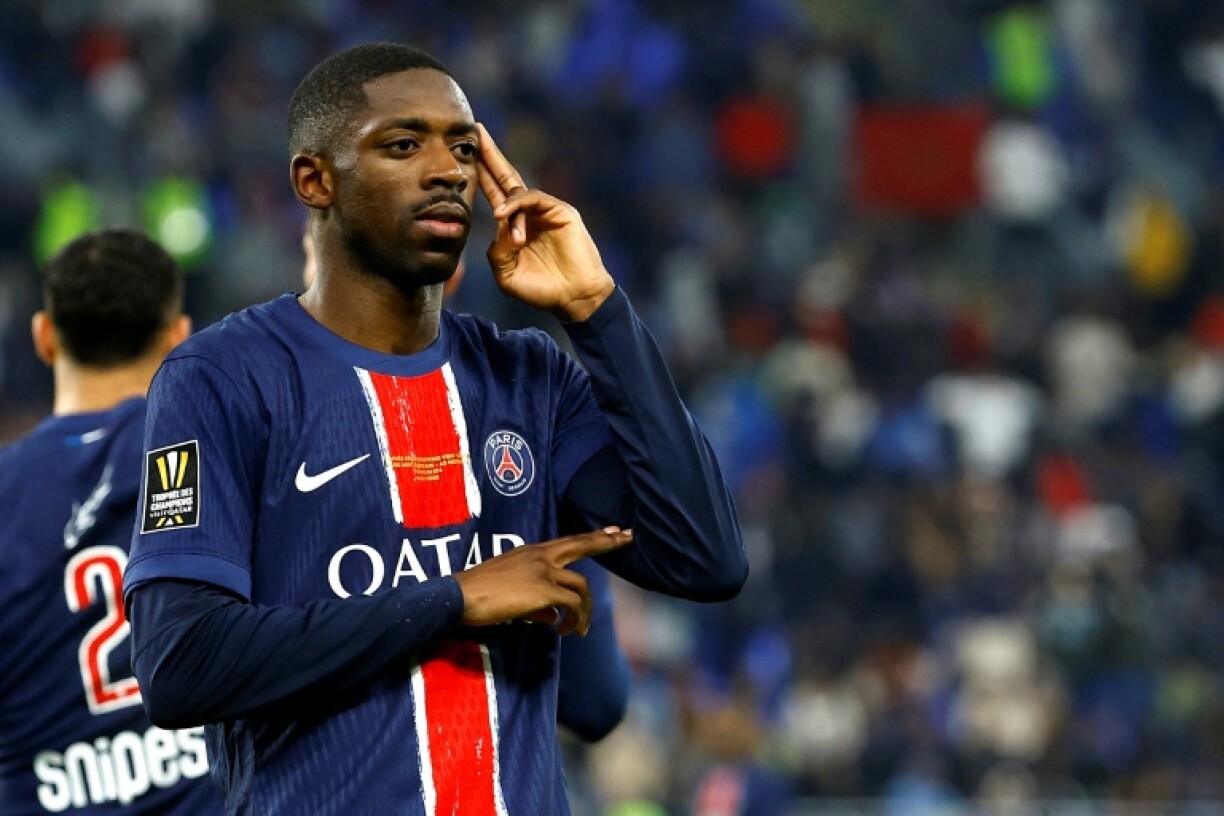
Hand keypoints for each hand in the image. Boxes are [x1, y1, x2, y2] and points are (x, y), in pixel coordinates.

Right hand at [452, 527, 632, 635]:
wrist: (460, 596)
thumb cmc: (478, 595)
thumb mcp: (510, 594)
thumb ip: (536, 605)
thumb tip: (553, 619)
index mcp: (532, 552)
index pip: (568, 541)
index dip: (592, 536)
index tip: (612, 530)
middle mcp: (541, 556)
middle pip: (582, 544)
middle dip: (607, 541)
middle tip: (628, 536)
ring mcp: (544, 570)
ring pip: (582, 587)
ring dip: (585, 612)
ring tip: (579, 631)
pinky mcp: (544, 589)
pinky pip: (572, 605)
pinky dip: (574, 620)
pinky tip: (566, 632)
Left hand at [476, 123, 616, 321]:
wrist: (574, 298)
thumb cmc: (542, 290)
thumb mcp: (507, 275)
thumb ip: (496, 251)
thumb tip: (498, 224)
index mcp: (514, 224)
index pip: (494, 191)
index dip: (480, 172)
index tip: (464, 153)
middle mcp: (529, 212)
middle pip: (505, 176)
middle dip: (489, 153)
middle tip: (475, 129)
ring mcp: (546, 210)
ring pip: (517, 192)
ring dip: (505, 206)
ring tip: (499, 218)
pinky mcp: (561, 211)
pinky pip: (534, 199)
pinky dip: (517, 204)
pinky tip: (504, 214)